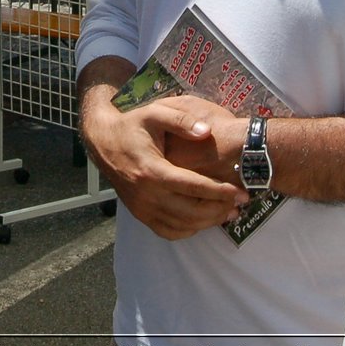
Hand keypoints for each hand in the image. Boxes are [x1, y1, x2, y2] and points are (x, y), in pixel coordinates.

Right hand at [81, 95, 248, 239]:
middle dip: (220, 209)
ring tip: (229, 212)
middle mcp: (146, 194)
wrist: (103, 142)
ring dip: (208, 222)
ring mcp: (142, 208)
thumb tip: (206, 131)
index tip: (241, 192)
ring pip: (182, 225)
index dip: (219, 191)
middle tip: (241, 202)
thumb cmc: (132, 126)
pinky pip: (168, 231)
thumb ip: (182, 120)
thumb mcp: (155, 113)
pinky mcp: (140, 215)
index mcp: (151, 170)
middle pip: (191, 212)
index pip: (192, 187)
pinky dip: (189, 229)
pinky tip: (204, 219)